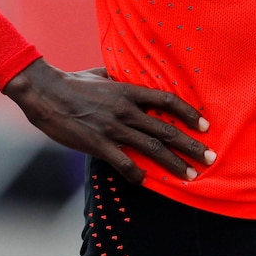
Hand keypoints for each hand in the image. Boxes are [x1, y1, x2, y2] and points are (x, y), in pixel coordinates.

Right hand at [4, 58, 214, 184]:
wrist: (46, 93)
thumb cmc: (73, 82)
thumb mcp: (102, 74)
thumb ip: (121, 78)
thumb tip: (132, 74)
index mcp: (129, 91)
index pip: (167, 101)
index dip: (188, 113)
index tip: (204, 125)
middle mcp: (126, 110)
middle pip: (166, 129)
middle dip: (191, 145)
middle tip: (210, 157)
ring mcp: (113, 128)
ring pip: (151, 148)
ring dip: (174, 163)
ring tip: (190, 174)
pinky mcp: (98, 144)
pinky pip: (123, 162)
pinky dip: (137, 173)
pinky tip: (147, 181)